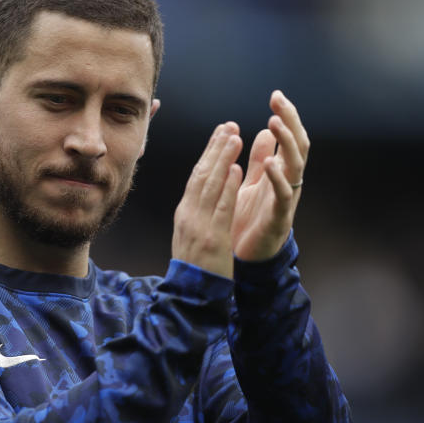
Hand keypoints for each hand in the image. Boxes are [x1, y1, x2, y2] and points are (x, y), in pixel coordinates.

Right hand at [172, 122, 242, 278]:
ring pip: (211, 186)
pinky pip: (222, 207)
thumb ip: (197, 212)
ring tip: (235, 138)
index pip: (196, 177)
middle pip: (202, 175)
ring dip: (224, 160)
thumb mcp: (190, 235)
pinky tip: (239, 170)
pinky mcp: (213, 238)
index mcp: (184, 213)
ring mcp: (199, 226)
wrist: (190, 296)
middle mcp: (189, 215)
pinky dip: (230, 187)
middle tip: (229, 126)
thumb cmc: (195, 267)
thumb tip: (203, 192)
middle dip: (216, 149)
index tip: (220, 134)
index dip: (208, 154)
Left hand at [231, 90, 308, 261]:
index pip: (288, 138)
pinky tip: (272, 163)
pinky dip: (279, 178)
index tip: (276, 95)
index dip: (285, 117)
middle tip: (279, 101)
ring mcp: (286, 198)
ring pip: (294, 166)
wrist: (248, 257)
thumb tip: (268, 131)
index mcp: (280, 172)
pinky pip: (284, 195)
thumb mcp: (254, 184)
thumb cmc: (251, 220)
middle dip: (290, 121)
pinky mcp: (279, 217)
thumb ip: (261, 160)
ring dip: (286, 143)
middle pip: (297, 145)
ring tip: (275, 123)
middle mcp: (288, 182)